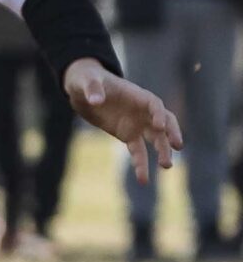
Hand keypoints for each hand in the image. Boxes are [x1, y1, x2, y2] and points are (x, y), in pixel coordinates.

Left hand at [62, 58, 181, 184]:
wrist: (83, 91)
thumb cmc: (87, 81)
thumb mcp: (86, 82)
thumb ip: (93, 90)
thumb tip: (96, 101)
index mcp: (137, 96)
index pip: (154, 105)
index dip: (158, 114)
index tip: (159, 126)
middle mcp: (142, 111)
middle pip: (163, 122)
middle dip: (171, 133)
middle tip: (177, 146)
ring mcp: (137, 124)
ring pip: (155, 139)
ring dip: (162, 151)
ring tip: (166, 166)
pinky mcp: (128, 135)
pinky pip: (138, 151)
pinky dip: (141, 164)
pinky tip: (143, 179)